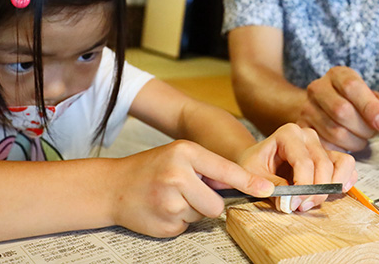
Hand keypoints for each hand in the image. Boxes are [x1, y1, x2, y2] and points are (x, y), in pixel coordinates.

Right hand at [109, 140, 273, 237]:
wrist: (111, 186)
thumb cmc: (149, 168)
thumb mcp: (177, 155)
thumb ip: (206, 167)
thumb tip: (239, 184)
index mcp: (184, 152)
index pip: (225, 169)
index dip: (248, 182)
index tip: (267, 190)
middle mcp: (177, 175)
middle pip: (216, 203)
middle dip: (207, 202)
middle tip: (185, 192)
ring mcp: (170, 201)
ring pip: (203, 215)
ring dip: (191, 210)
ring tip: (170, 198)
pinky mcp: (165, 223)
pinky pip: (187, 226)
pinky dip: (178, 220)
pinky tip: (162, 208)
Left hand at [236, 123, 356, 212]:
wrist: (258, 160)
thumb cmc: (255, 164)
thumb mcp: (253, 174)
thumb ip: (271, 185)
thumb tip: (288, 200)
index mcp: (288, 133)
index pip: (304, 162)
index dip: (302, 187)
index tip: (292, 204)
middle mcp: (308, 135)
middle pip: (323, 165)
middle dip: (315, 191)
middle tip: (300, 207)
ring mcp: (321, 144)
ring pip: (341, 164)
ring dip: (331, 187)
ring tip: (312, 202)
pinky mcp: (330, 156)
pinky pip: (347, 166)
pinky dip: (345, 180)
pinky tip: (335, 192)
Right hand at [296, 66, 378, 150]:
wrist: (320, 107)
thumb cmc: (351, 102)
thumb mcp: (370, 95)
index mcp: (337, 75)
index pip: (351, 87)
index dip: (370, 107)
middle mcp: (318, 88)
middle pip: (341, 111)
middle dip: (364, 128)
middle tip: (374, 132)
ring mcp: (307, 109)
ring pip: (335, 132)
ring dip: (356, 141)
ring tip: (361, 137)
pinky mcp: (302, 129)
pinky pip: (326, 145)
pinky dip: (342, 149)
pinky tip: (347, 144)